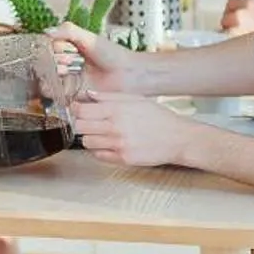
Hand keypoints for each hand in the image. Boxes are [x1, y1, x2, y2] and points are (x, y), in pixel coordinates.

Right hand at [50, 23, 145, 94]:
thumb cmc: (112, 54)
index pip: (48, 47)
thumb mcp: (89, 38)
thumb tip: (46, 31)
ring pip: (46, 80)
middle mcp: (64, 64)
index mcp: (67, 48)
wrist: (127, 74)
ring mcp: (67, 80)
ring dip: (56, 76)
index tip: (68, 48)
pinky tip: (71, 84)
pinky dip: (59, 91)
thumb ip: (68, 31)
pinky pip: (56, 95)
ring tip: (71, 72)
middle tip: (74, 60)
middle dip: (57, 61)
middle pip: (45, 64)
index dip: (56, 48)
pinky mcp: (71, 95)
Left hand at [71, 92, 192, 168]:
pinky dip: (99, 150)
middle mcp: (115, 128)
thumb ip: (109, 97)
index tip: (77, 108)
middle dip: (80, 123)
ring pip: (87, 142)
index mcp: (116, 110)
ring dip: (90, 137)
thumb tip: (88, 94)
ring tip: (100, 133)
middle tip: (87, 121)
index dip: (75, 109)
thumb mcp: (135, 99)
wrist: (177, 138)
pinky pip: (98, 155)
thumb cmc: (158, 117)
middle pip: (80, 127)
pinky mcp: (123, 159)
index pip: (82, 110)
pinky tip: (108, 143)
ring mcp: (118, 145)